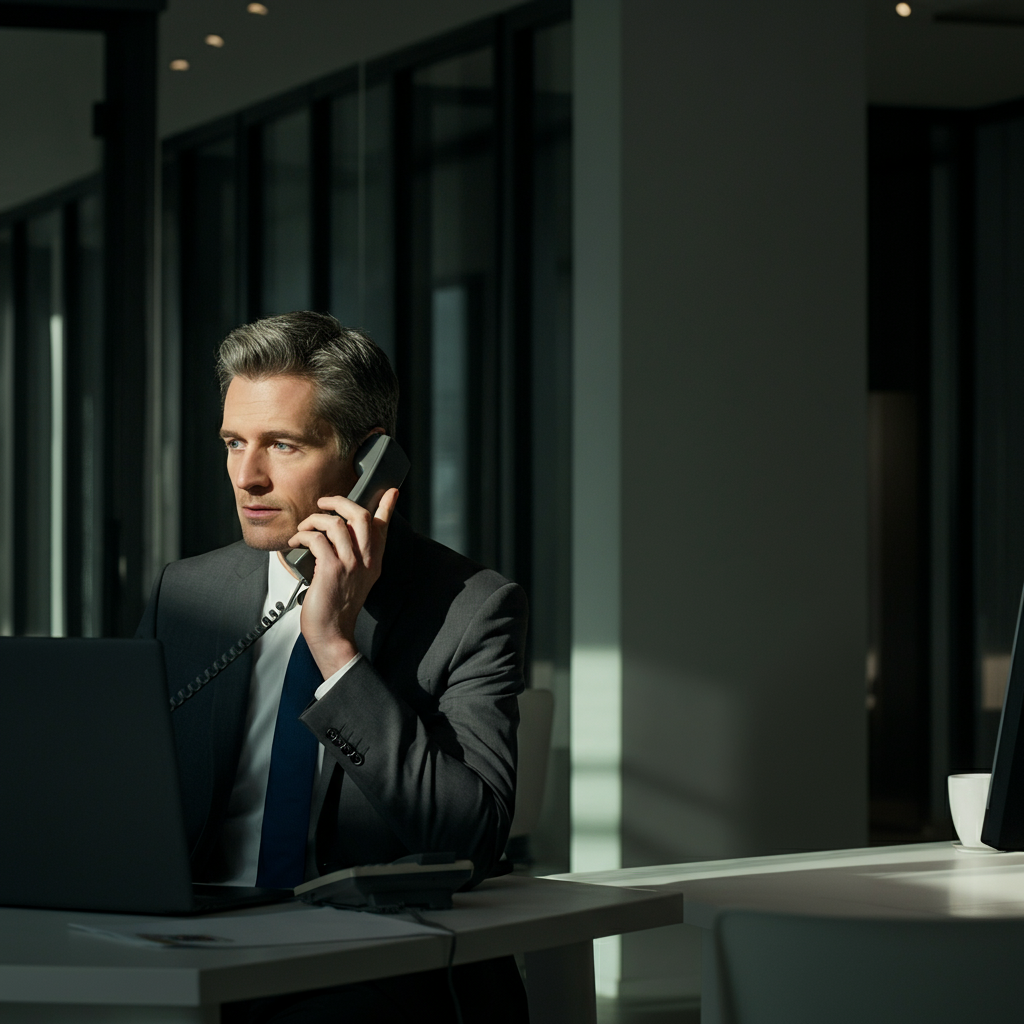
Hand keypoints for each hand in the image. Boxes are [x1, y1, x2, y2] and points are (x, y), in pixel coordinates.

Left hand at [288, 488, 398, 677]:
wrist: (332, 633)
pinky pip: (317, 539)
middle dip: (339, 502)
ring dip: (314, 520)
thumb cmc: (337, 606)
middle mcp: (366, 560)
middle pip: (360, 516)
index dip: (386, 506)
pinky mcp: (331, 569)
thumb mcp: (354, 579)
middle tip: (324, 502)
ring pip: (336, 523)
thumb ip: (353, 556)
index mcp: (373, 560)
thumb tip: (342, 536)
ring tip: (304, 528)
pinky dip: (303, 535)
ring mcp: (350, 564)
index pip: (383, 527)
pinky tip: (296, 542)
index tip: (390, 491)